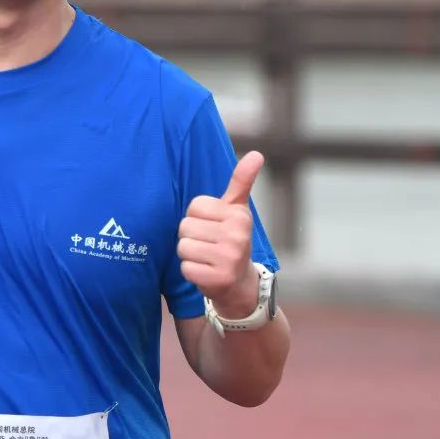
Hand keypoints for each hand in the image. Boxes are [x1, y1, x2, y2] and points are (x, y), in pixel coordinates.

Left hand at [177, 151, 264, 316]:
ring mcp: (229, 258)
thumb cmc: (232, 240)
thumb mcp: (237, 210)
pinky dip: (191, 272)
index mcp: (238, 215)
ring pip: (183, 247)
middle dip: (192, 237)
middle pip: (185, 226)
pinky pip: (185, 268)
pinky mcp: (218, 279)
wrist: (241, 284)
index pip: (194, 206)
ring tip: (207, 258)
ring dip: (190, 255)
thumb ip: (241, 181)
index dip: (198, 218)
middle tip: (209, 245)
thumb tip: (256, 154)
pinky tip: (207, 272)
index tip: (213, 227)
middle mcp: (237, 236)